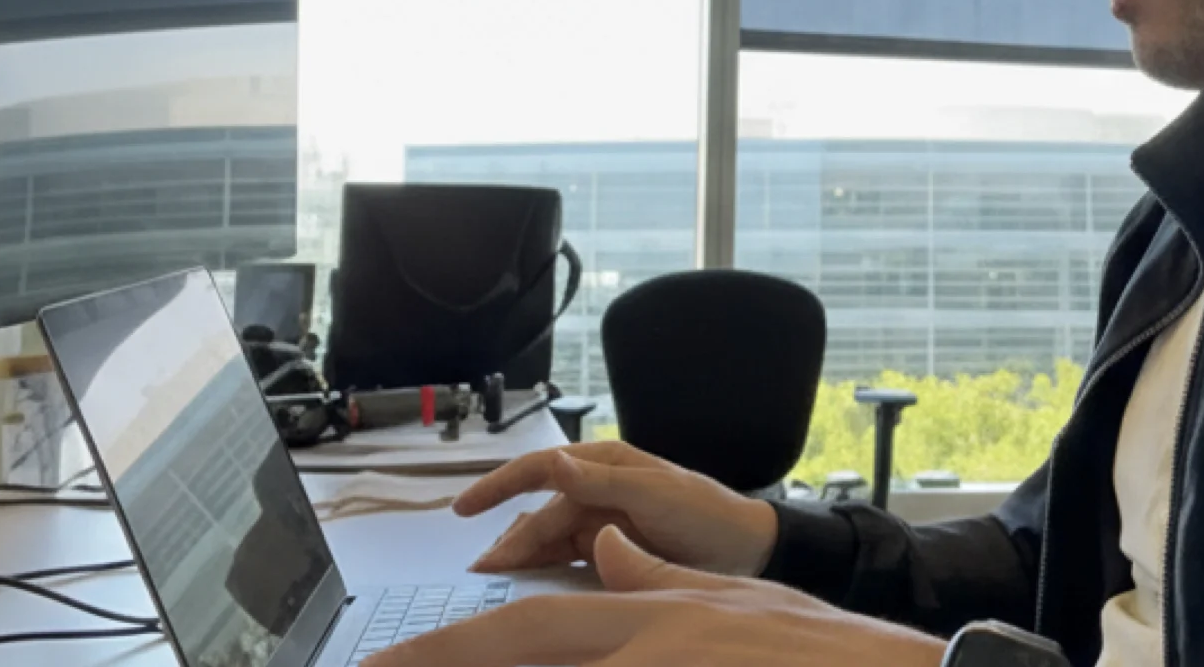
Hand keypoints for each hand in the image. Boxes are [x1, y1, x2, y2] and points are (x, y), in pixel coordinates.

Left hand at [365, 525, 945, 666]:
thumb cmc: (818, 652)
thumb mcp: (732, 603)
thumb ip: (655, 577)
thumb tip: (606, 547)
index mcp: (646, 615)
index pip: (519, 633)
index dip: (442, 650)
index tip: (384, 663)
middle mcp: (645, 641)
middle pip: (519, 650)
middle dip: (438, 660)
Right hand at [454, 441, 780, 576]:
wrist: (747, 550)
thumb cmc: (706, 512)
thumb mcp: (655, 494)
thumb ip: (601, 481)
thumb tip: (553, 461)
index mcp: (605, 464)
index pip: (540, 469)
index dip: (500, 485)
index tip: (465, 507)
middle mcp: (595, 490)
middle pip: (538, 514)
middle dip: (509, 539)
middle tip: (482, 572)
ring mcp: (599, 523)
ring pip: (545, 541)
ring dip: (520, 559)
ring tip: (492, 584)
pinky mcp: (606, 554)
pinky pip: (563, 562)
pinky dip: (541, 574)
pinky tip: (524, 590)